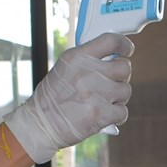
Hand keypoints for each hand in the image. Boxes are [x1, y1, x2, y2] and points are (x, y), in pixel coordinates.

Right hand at [4, 33, 133, 159]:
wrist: (40, 125)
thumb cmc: (52, 97)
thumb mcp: (64, 69)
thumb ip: (87, 61)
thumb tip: (112, 57)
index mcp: (77, 57)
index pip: (111, 41)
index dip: (124, 45)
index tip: (127, 50)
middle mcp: (88, 73)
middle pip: (124, 67)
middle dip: (121, 76)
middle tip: (111, 83)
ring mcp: (96, 94)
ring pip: (126, 90)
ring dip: (118, 97)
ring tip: (104, 102)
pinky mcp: (100, 115)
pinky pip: (123, 112)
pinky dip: (116, 116)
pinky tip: (105, 115)